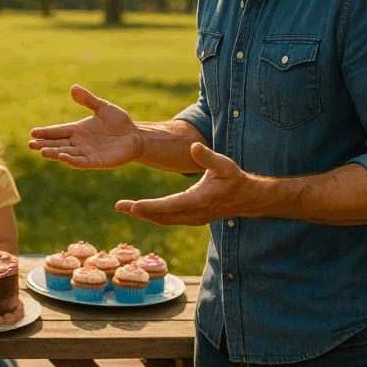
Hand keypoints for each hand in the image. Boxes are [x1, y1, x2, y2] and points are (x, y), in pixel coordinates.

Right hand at [28, 85, 143, 168]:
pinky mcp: (96, 162)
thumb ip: (88, 100)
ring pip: (67, 154)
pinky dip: (72, 161)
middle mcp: (79, 142)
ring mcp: (86, 153)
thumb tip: (73, 87)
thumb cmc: (119, 122)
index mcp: (78, 129)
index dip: (45, 132)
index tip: (32, 132)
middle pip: (58, 144)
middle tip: (31, 145)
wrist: (135, 136)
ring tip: (43, 152)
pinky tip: (64, 158)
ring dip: (55, 153)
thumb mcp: (103, 107)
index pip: (58, 131)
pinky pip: (82, 162)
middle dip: (44, 144)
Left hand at [115, 143, 261, 225]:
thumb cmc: (235, 179)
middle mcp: (194, 214)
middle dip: (139, 212)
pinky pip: (169, 220)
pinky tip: (140, 210)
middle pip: (161, 216)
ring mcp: (193, 219)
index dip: (150, 207)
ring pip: (163, 220)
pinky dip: (153, 216)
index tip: (132, 206)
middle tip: (118, 206)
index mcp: (199, 200)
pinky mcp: (192, 219)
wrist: (248, 199)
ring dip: (143, 215)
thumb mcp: (225, 165)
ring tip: (124, 208)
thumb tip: (193, 146)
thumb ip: (208, 157)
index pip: (169, 206)